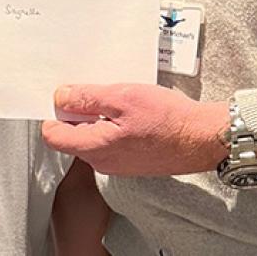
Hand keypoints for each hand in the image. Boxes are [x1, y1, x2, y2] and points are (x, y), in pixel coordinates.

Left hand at [40, 84, 228, 175]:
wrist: (203, 138)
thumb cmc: (167, 118)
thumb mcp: (122, 97)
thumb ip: (86, 99)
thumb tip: (60, 98)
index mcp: (95, 148)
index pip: (52, 135)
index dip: (54, 113)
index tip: (66, 96)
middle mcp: (102, 162)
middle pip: (71, 135)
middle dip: (77, 112)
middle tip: (96, 91)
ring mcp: (117, 164)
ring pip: (91, 136)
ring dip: (96, 117)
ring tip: (117, 100)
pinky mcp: (130, 161)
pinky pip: (109, 141)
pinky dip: (112, 124)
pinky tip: (129, 111)